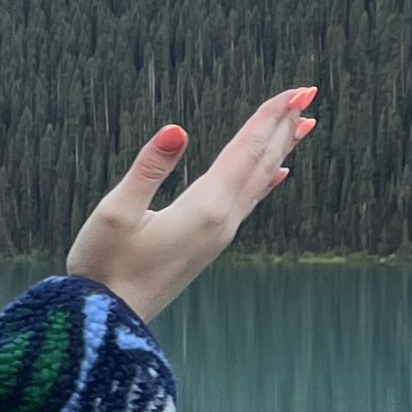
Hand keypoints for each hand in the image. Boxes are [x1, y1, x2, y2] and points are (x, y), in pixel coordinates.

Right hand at [64, 89, 317, 321]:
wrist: (109, 321)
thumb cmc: (104, 267)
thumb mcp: (116, 212)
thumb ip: (148, 168)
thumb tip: (178, 128)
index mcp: (204, 208)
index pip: (245, 150)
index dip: (269, 117)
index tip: (297, 90)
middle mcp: (222, 220)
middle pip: (260, 162)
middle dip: (283, 126)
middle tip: (307, 94)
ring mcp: (219, 235)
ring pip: (259, 180)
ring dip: (278, 149)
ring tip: (301, 125)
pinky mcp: (209, 244)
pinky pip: (248, 203)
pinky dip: (265, 182)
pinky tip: (277, 176)